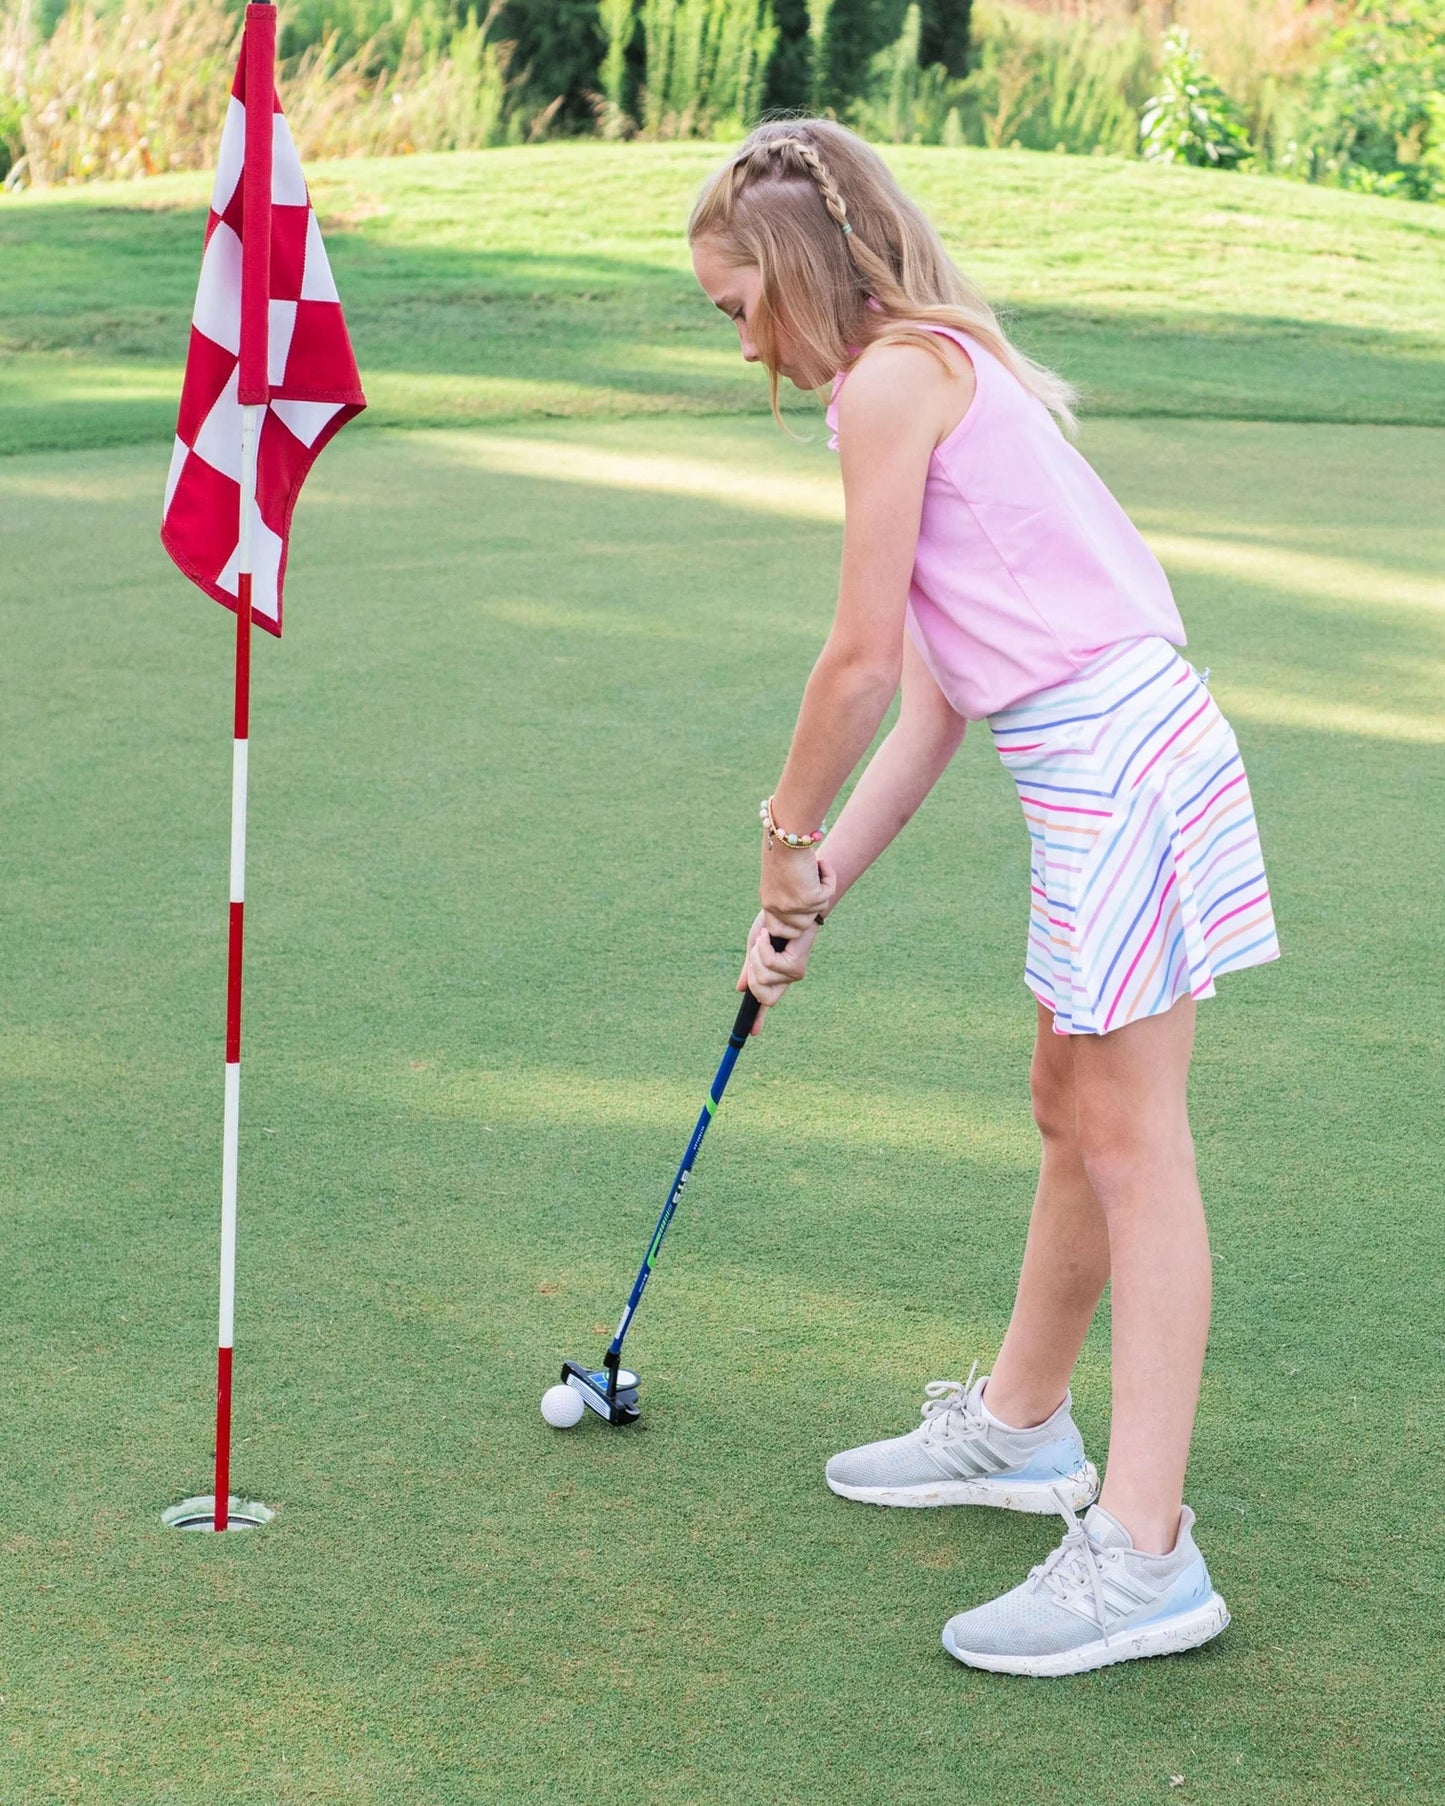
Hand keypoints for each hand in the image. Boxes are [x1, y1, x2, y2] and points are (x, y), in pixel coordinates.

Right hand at [736, 911, 821, 1034]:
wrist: (787, 907)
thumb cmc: (773, 925)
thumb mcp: (755, 949)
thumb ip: (749, 969)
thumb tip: (741, 990)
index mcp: (775, 977)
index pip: (765, 1002)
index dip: (758, 1018)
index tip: (752, 1033)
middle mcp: (786, 979)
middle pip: (761, 996)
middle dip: (752, 973)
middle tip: (757, 950)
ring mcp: (793, 974)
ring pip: (763, 979)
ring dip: (757, 955)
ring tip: (767, 937)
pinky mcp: (797, 965)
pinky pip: (770, 965)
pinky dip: (764, 948)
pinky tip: (770, 935)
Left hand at [759, 847, 835, 940]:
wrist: (786, 833)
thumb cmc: (784, 846)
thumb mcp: (783, 875)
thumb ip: (791, 893)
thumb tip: (813, 906)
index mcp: (768, 901)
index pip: (777, 931)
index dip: (792, 925)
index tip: (802, 909)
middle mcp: (777, 907)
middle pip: (803, 925)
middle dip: (812, 905)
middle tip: (812, 882)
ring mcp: (792, 906)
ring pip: (819, 910)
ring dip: (822, 889)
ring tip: (815, 867)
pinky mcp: (808, 899)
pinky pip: (828, 894)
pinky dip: (829, 877)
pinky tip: (821, 862)